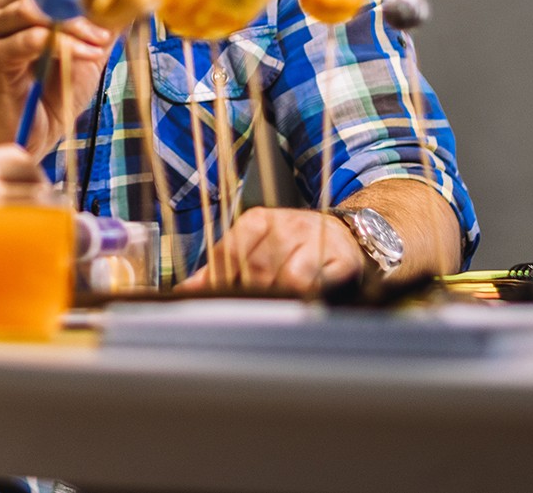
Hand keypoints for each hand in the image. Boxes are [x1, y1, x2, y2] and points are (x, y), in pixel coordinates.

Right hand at [0, 0, 112, 156]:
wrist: (30, 138)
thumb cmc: (52, 96)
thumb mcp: (86, 52)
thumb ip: (101, 24)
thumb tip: (131, 0)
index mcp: (16, 4)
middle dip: (81, 0)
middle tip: (112, 15)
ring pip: (35, 10)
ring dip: (75, 24)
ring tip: (100, 40)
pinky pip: (34, 40)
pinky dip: (67, 44)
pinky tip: (89, 54)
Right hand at [0, 143, 43, 285]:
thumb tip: (13, 202)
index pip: (18, 156)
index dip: (35, 176)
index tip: (41, 195)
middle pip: (32, 174)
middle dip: (47, 195)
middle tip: (50, 217)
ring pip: (36, 198)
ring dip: (48, 215)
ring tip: (49, 233)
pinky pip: (27, 221)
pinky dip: (39, 232)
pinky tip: (39, 244)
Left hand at [180, 207, 366, 295]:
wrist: (345, 238)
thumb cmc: (293, 247)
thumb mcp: (254, 246)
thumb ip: (220, 268)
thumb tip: (186, 290)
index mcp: (259, 219)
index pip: (230, 250)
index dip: (221, 280)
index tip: (220, 299)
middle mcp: (287, 225)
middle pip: (256, 267)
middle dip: (247, 294)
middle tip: (244, 312)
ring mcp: (315, 241)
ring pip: (286, 277)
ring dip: (275, 298)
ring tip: (270, 311)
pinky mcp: (341, 261)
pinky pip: (316, 284)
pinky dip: (303, 298)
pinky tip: (297, 306)